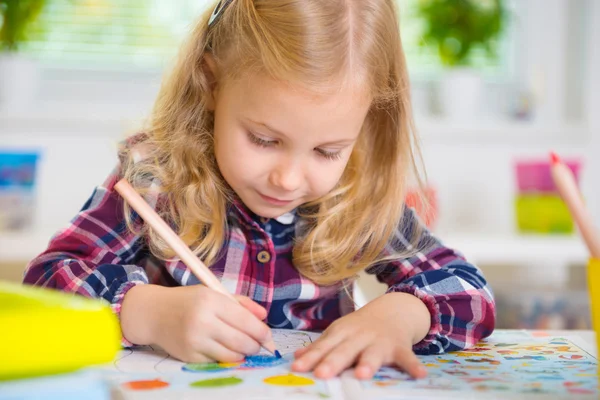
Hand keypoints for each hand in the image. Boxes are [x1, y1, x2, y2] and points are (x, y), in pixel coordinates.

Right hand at [121, 284, 271, 362]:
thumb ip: (242, 304)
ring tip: (243, 347)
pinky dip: (225, 358)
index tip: (267, 336)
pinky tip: (224, 350)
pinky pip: (217, 362)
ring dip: (243, 354)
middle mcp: (202, 322)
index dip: (262, 332)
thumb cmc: (189, 301)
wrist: (154, 313)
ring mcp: (194, 341)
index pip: (246, 321)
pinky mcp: (189, 357)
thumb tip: (264, 317)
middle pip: (242, 342)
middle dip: (255, 346)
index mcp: (211, 301)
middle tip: (257, 344)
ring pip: (232, 356)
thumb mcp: (214, 293)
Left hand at [291, 292, 430, 379]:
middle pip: (344, 350)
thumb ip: (321, 346)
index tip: (297, 368)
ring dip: (368, 363)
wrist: (393, 310)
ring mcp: (380, 341)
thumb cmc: (360, 328)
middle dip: (333, 362)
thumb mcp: (339, 332)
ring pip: (372, 354)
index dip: (310, 357)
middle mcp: (359, 336)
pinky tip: (420, 376)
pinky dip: (413, 366)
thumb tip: (296, 356)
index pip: (323, 346)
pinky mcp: (399, 347)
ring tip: (363, 375)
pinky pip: (407, 358)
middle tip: (321, 374)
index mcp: (342, 332)